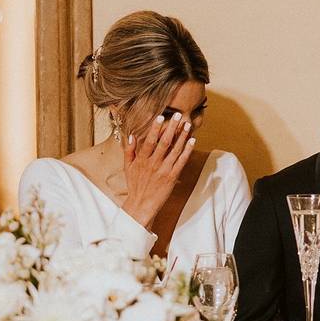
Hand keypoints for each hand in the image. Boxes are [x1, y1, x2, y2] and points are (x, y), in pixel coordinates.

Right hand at [121, 112, 195, 227]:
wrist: (141, 205)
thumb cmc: (135, 185)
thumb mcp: (127, 167)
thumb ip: (129, 151)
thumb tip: (131, 135)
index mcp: (141, 160)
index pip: (149, 141)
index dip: (156, 129)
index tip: (161, 117)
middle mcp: (153, 164)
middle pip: (164, 143)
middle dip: (172, 128)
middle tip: (178, 115)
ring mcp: (163, 170)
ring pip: (175, 150)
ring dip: (182, 136)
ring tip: (187, 124)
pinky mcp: (172, 177)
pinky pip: (182, 161)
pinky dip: (187, 150)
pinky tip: (192, 141)